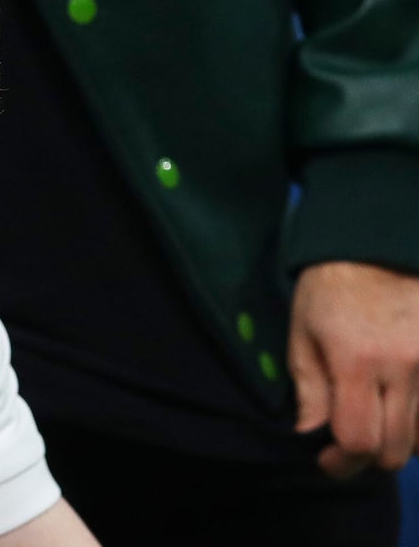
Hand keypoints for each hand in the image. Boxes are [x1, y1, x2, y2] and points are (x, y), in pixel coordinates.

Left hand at [290, 261, 418, 476]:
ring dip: (401, 439)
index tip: (328, 461)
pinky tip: (403, 404)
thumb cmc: (331, 288)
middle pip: (398, 449)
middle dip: (370, 456)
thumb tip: (312, 436)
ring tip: (377, 417)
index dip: (341, 463)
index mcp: (357, 360)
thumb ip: (309, 388)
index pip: (359, 439)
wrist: (379, 244)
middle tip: (350, 442)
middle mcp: (405, 367)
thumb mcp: (303, 333)